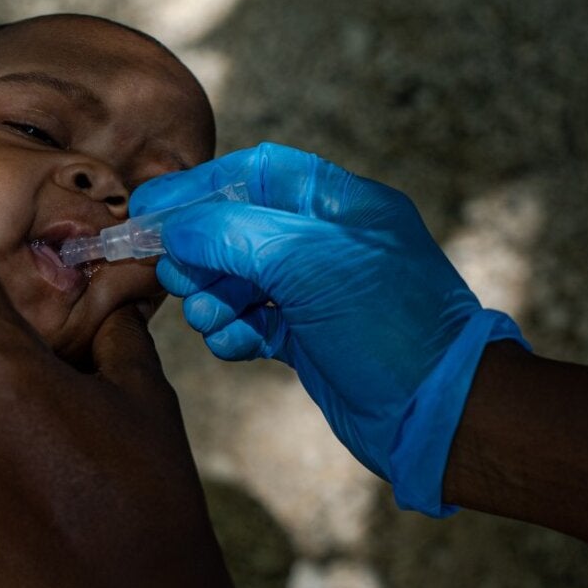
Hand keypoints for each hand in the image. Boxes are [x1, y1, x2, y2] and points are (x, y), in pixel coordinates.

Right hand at [134, 142, 525, 513]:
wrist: (437, 413)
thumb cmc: (388, 326)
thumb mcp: (307, 263)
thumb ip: (233, 234)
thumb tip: (176, 229)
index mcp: (340, 205)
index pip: (255, 173)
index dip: (198, 186)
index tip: (150, 209)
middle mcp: (326, 242)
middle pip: (236, 227)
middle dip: (199, 252)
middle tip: (174, 277)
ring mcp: (317, 292)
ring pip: (236, 279)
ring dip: (211, 297)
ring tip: (209, 319)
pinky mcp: (308, 337)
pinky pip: (250, 322)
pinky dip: (232, 332)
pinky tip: (234, 345)